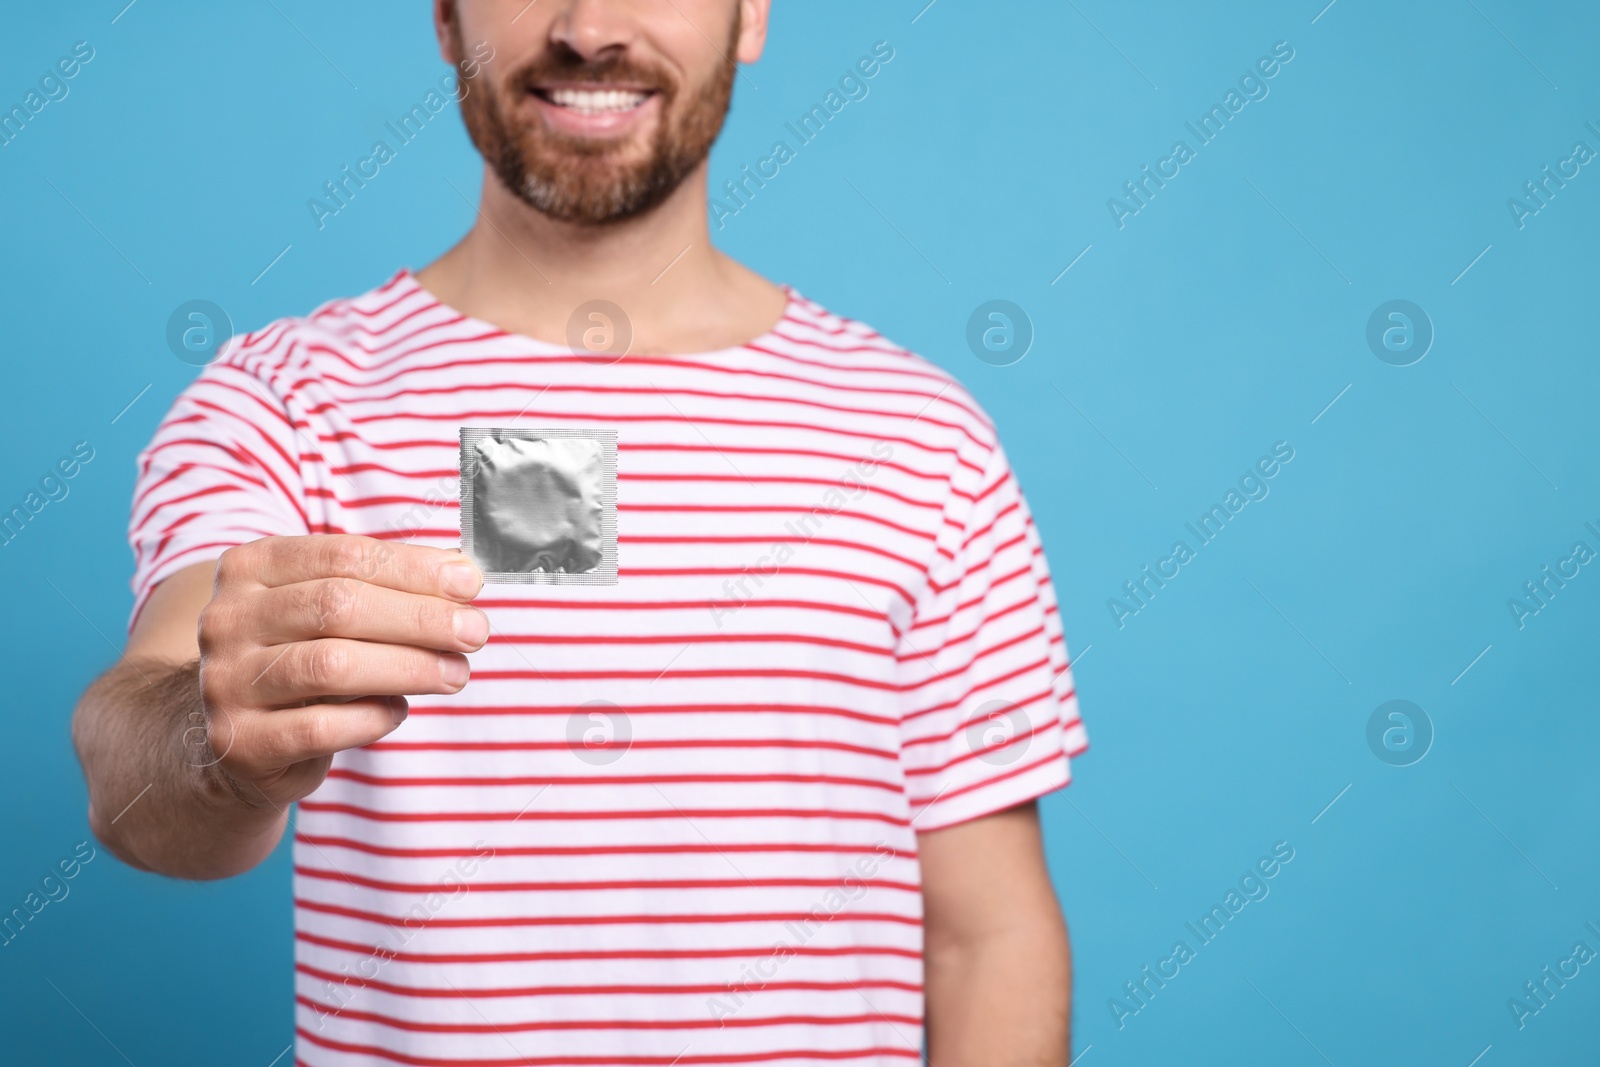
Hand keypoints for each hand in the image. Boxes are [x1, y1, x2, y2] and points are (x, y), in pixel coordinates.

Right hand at [194, 534, 485, 807]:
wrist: (238, 737)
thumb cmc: (303, 657)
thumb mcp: (329, 611)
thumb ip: (386, 589)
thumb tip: (464, 576)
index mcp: (251, 568)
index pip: (344, 555)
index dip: (413, 568)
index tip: (469, 584)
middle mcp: (228, 619)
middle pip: (337, 606)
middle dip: (419, 618)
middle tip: (474, 632)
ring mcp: (226, 681)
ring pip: (330, 666)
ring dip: (408, 668)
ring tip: (455, 674)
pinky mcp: (240, 741)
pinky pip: (320, 727)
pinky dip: (372, 718)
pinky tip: (398, 711)